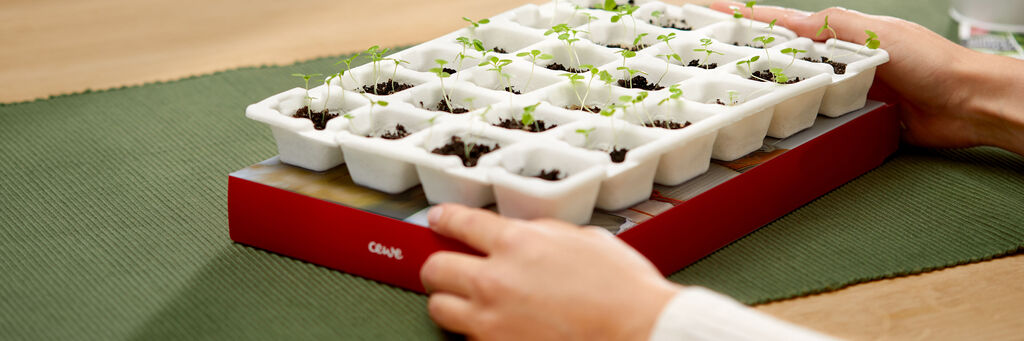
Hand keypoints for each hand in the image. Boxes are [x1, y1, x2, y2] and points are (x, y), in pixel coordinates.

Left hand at [420, 203, 679, 339]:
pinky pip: (467, 338)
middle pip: (435, 268)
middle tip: (450, 266)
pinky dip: (476, 331)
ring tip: (467, 301)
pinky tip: (496, 326)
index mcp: (518, 243)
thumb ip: (542, 233)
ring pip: (440, 308)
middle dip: (441, 265)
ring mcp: (492, 321)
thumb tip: (524, 233)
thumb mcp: (583, 238)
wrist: (639, 331)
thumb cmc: (623, 290)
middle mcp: (496, 280)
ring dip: (451, 302)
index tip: (439, 220)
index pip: (461, 222)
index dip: (445, 219)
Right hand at [711, 1, 1023, 155]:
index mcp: (836, 31)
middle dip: (736, 54)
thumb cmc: (933, 63)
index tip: (704, 8)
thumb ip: (835, 26)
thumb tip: (794, 22)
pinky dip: (789, 120)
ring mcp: (838, 88)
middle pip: (774, 56)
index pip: (778, 21)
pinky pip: (810, 118)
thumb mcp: (877, 33)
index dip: (741, 15)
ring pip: (787, 89)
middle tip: (698, 55)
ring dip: (759, 91)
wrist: (965, 104)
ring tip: (720, 94)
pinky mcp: (848, 117)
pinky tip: (769, 125)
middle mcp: (833, 59)